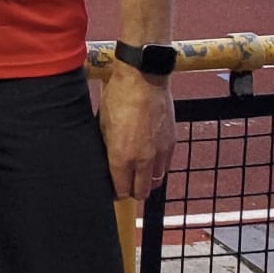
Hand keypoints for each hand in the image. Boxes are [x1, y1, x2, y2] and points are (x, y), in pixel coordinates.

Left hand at [99, 66, 175, 200]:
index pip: (121, 190)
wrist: (143, 80)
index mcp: (121, 156)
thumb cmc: (118, 98)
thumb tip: (106, 162)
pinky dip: (158, 169)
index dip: (115, 192)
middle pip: (141, 192)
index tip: (112, 190)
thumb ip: (106, 148)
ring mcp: (160, 153)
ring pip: (156, 182)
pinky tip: (149, 162)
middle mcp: (143, 160)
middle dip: (131, 191)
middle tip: (124, 185)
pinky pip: (165, 167)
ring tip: (137, 175)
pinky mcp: (171, 144)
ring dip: (146, 181)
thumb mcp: (102, 125)